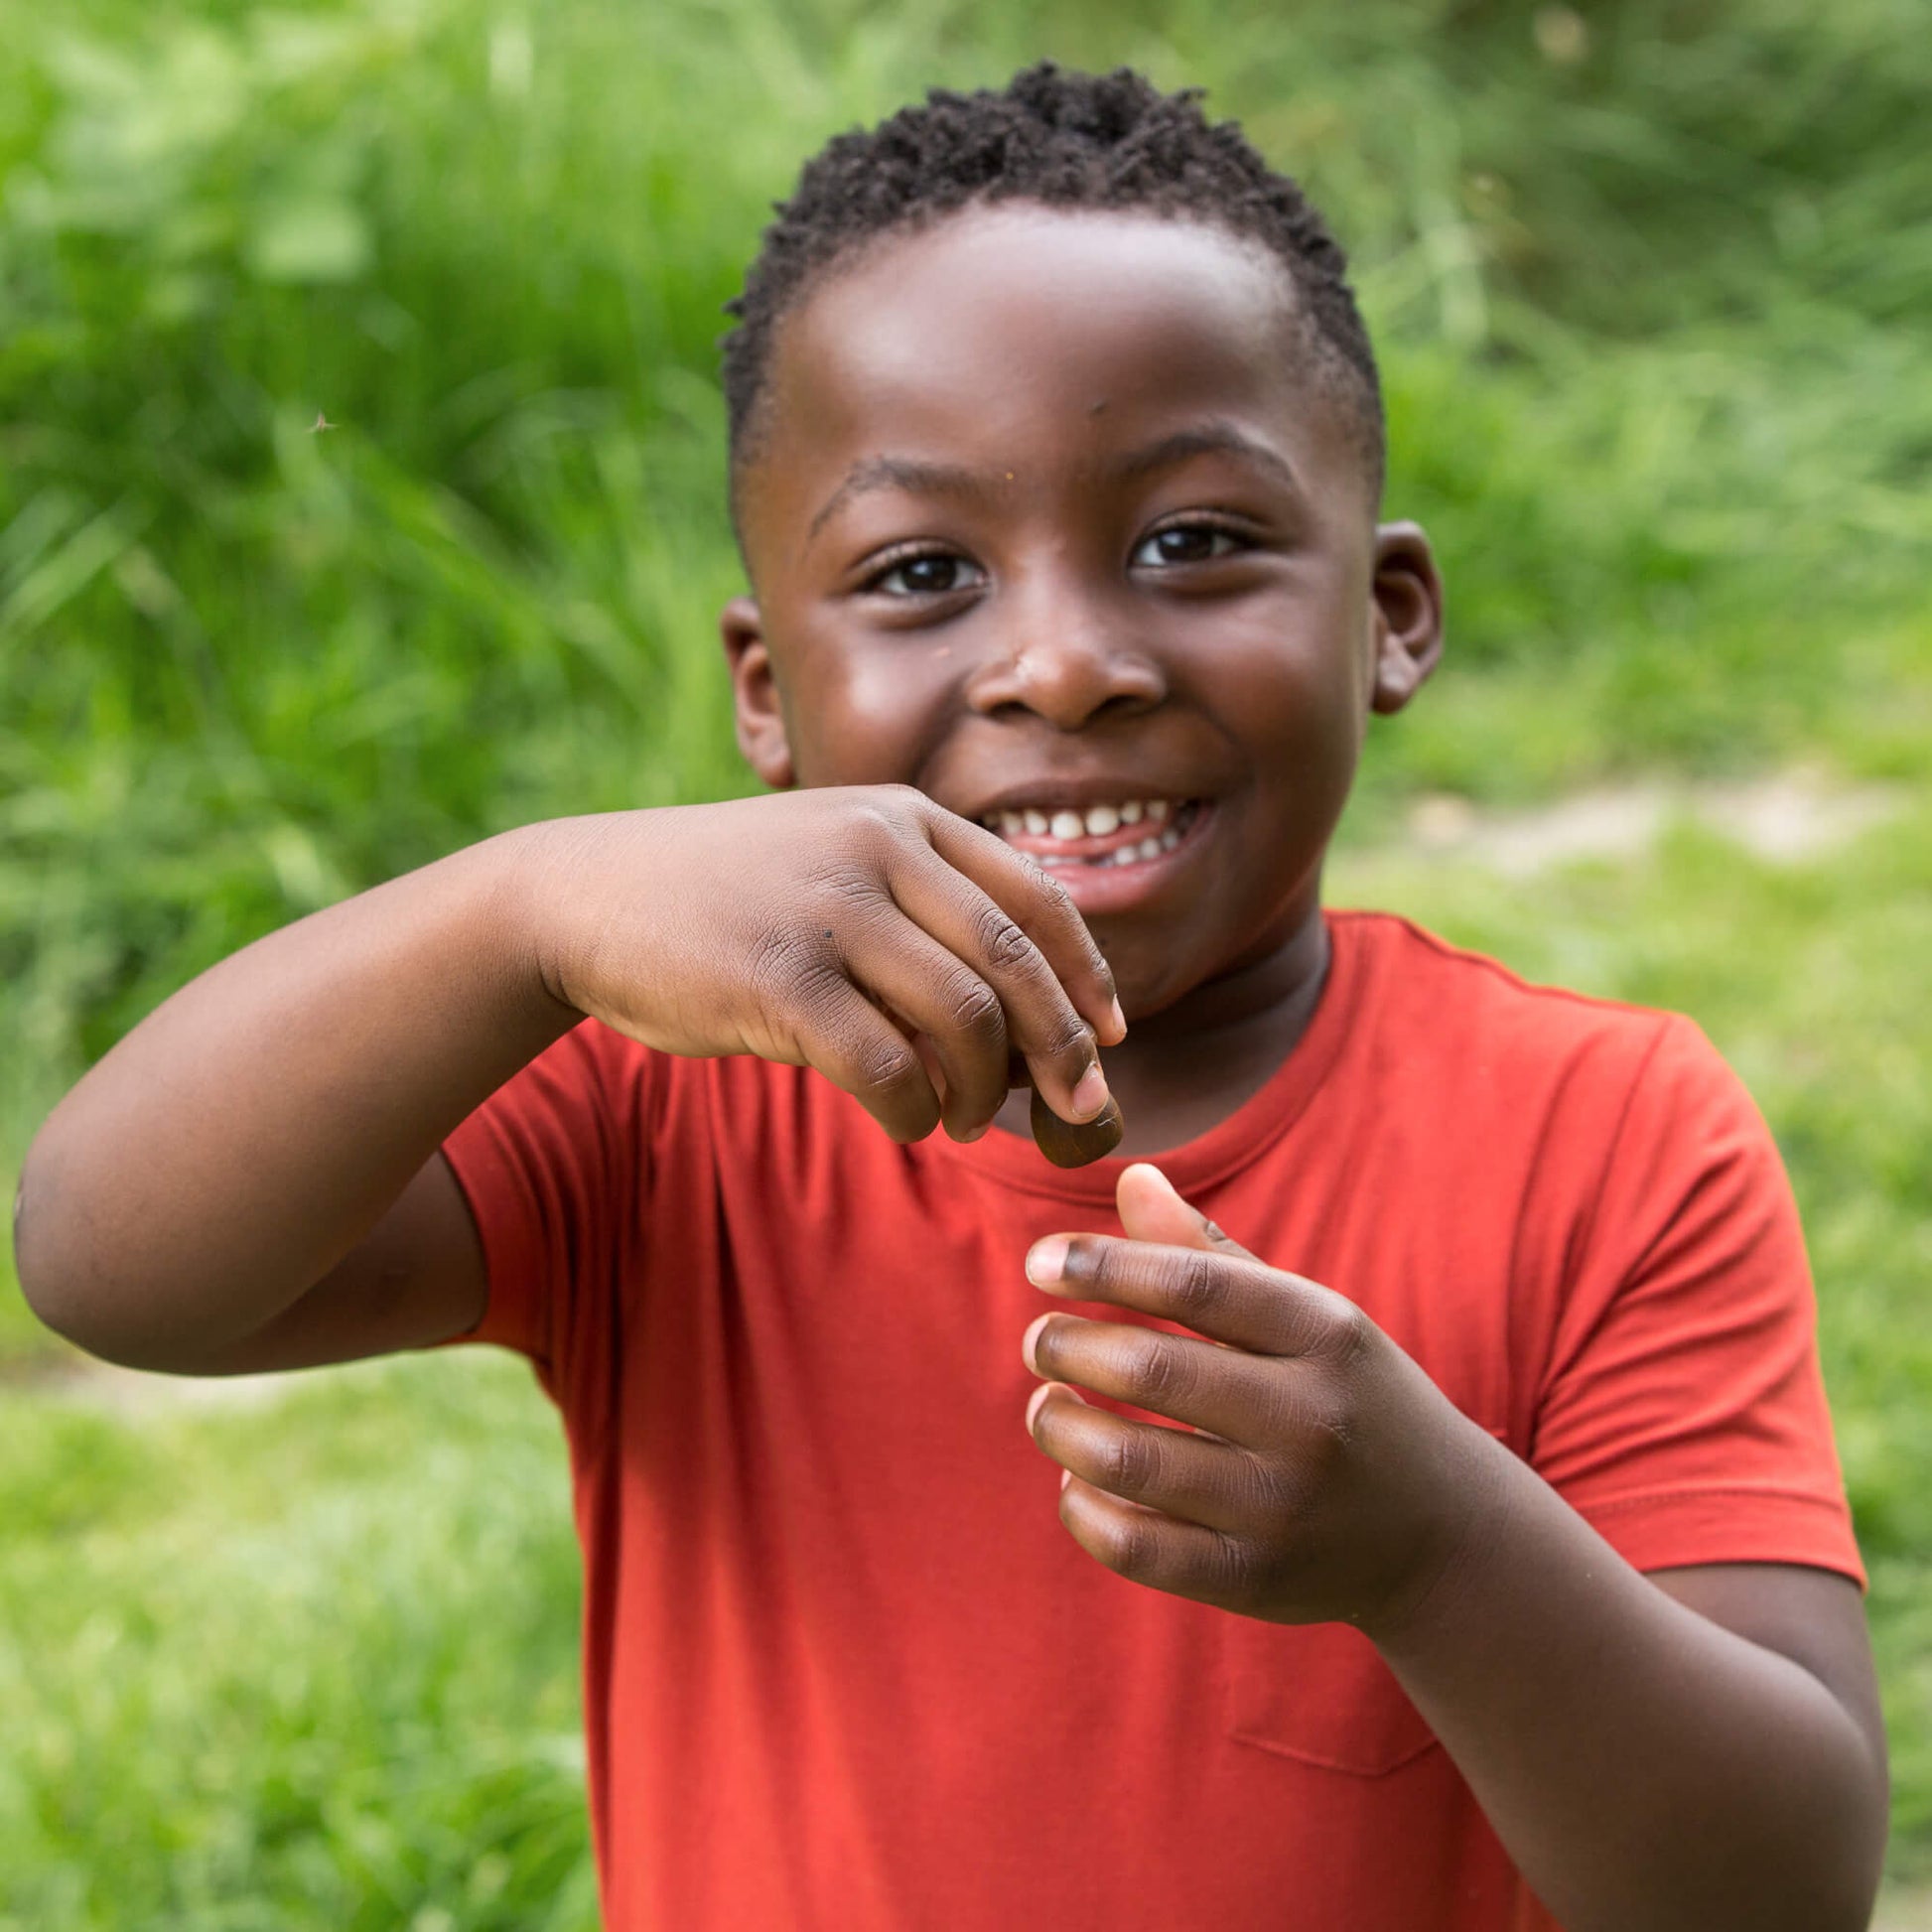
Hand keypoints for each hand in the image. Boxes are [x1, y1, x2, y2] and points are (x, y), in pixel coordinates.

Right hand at [524, 786, 1122, 1142]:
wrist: (586, 896)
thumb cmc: (728, 897)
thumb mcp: (833, 860)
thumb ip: (920, 907)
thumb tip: (1024, 1014)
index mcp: (904, 817)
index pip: (1038, 897)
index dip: (1089, 976)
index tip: (1110, 1038)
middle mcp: (877, 847)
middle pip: (1015, 962)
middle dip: (1064, 1050)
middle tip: (1078, 1110)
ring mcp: (827, 908)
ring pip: (963, 1017)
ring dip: (979, 1089)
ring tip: (962, 1120)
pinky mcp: (777, 976)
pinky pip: (885, 1064)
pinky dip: (912, 1109)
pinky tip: (905, 1120)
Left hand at [1021, 1164, 1491, 1634]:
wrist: (1446, 1537)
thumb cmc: (1350, 1399)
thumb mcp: (1308, 1318)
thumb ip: (1212, 1255)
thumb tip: (1131, 1178)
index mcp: (1326, 1334)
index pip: (1195, 1282)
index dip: (1103, 1265)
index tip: (1039, 1261)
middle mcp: (1311, 1419)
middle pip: (1153, 1370)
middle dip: (1069, 1346)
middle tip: (1038, 1339)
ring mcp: (1283, 1508)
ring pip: (1130, 1462)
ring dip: (1061, 1426)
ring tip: (1046, 1405)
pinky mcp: (1256, 1581)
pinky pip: (1137, 1548)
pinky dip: (1083, 1510)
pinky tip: (1075, 1482)